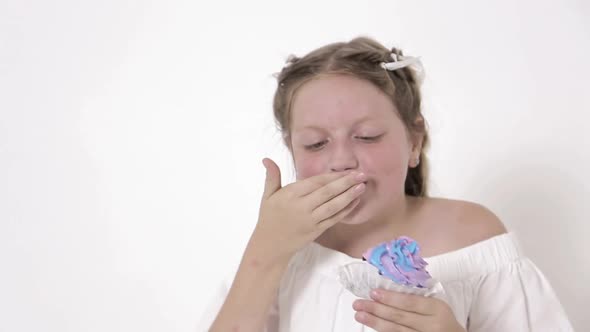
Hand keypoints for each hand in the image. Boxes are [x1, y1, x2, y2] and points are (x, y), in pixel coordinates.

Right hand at [247, 158, 366, 264]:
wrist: (270, 246)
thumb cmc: (269, 218)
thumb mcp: (268, 195)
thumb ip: (272, 176)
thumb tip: (266, 159)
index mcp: (291, 195)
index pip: (316, 182)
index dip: (333, 176)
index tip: (346, 170)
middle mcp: (302, 207)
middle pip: (328, 192)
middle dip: (346, 182)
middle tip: (361, 174)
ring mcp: (311, 220)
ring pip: (333, 206)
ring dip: (349, 196)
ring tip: (362, 187)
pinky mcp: (317, 230)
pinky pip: (334, 219)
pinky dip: (346, 210)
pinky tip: (355, 202)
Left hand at [352, 289, 464, 331]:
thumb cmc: (442, 318)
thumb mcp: (436, 305)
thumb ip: (417, 297)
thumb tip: (387, 286)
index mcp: (436, 308)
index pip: (409, 302)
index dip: (390, 298)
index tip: (372, 292)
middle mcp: (431, 325)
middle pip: (399, 317)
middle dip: (376, 309)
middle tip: (358, 303)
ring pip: (396, 331)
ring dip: (375, 322)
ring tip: (359, 315)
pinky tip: (373, 326)